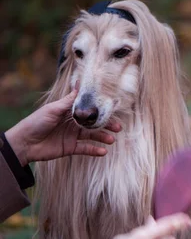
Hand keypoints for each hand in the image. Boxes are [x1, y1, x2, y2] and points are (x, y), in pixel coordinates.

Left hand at [4, 86, 121, 165]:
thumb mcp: (53, 109)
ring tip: (111, 140)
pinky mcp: (70, 148)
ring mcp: (72, 136)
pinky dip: (94, 150)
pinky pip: (85, 149)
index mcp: (68, 112)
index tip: (112, 109)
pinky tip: (103, 151)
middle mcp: (72, 123)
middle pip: (93, 124)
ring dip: (102, 138)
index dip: (100, 110)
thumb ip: (69, 102)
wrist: (24, 142)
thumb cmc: (36, 122)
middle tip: (118, 127)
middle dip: (106, 125)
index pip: (88, 110)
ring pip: (91, 136)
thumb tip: (80, 87)